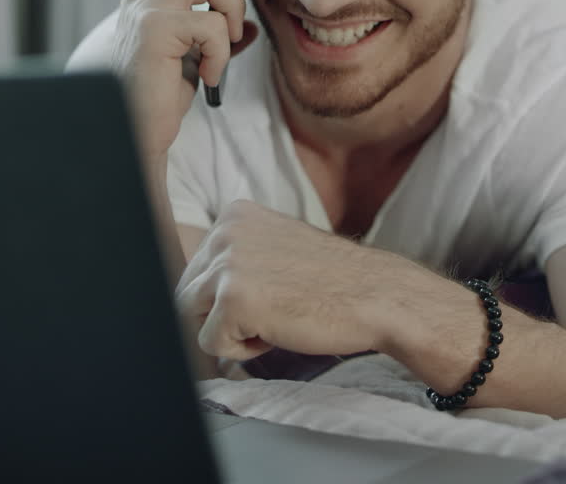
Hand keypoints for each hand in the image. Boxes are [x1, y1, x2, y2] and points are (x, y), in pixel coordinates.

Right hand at [111, 0, 259, 159]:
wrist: (130, 133)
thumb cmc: (159, 97)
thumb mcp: (196, 58)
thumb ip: (218, 33)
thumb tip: (251, 25)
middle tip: (236, 14)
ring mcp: (144, 7)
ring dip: (230, 13)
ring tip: (221, 49)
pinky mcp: (151, 30)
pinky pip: (210, 22)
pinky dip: (220, 52)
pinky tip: (207, 76)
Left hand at [175, 200, 399, 360]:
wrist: (377, 296)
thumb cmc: (334, 281)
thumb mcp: (278, 247)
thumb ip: (239, 256)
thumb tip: (193, 291)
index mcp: (234, 214)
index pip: (197, 268)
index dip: (227, 295)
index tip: (270, 293)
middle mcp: (225, 231)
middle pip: (187, 292)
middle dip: (222, 314)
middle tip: (272, 312)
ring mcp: (227, 263)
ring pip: (191, 317)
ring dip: (231, 331)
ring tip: (273, 320)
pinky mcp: (233, 299)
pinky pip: (210, 343)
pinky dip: (240, 350)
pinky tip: (276, 332)